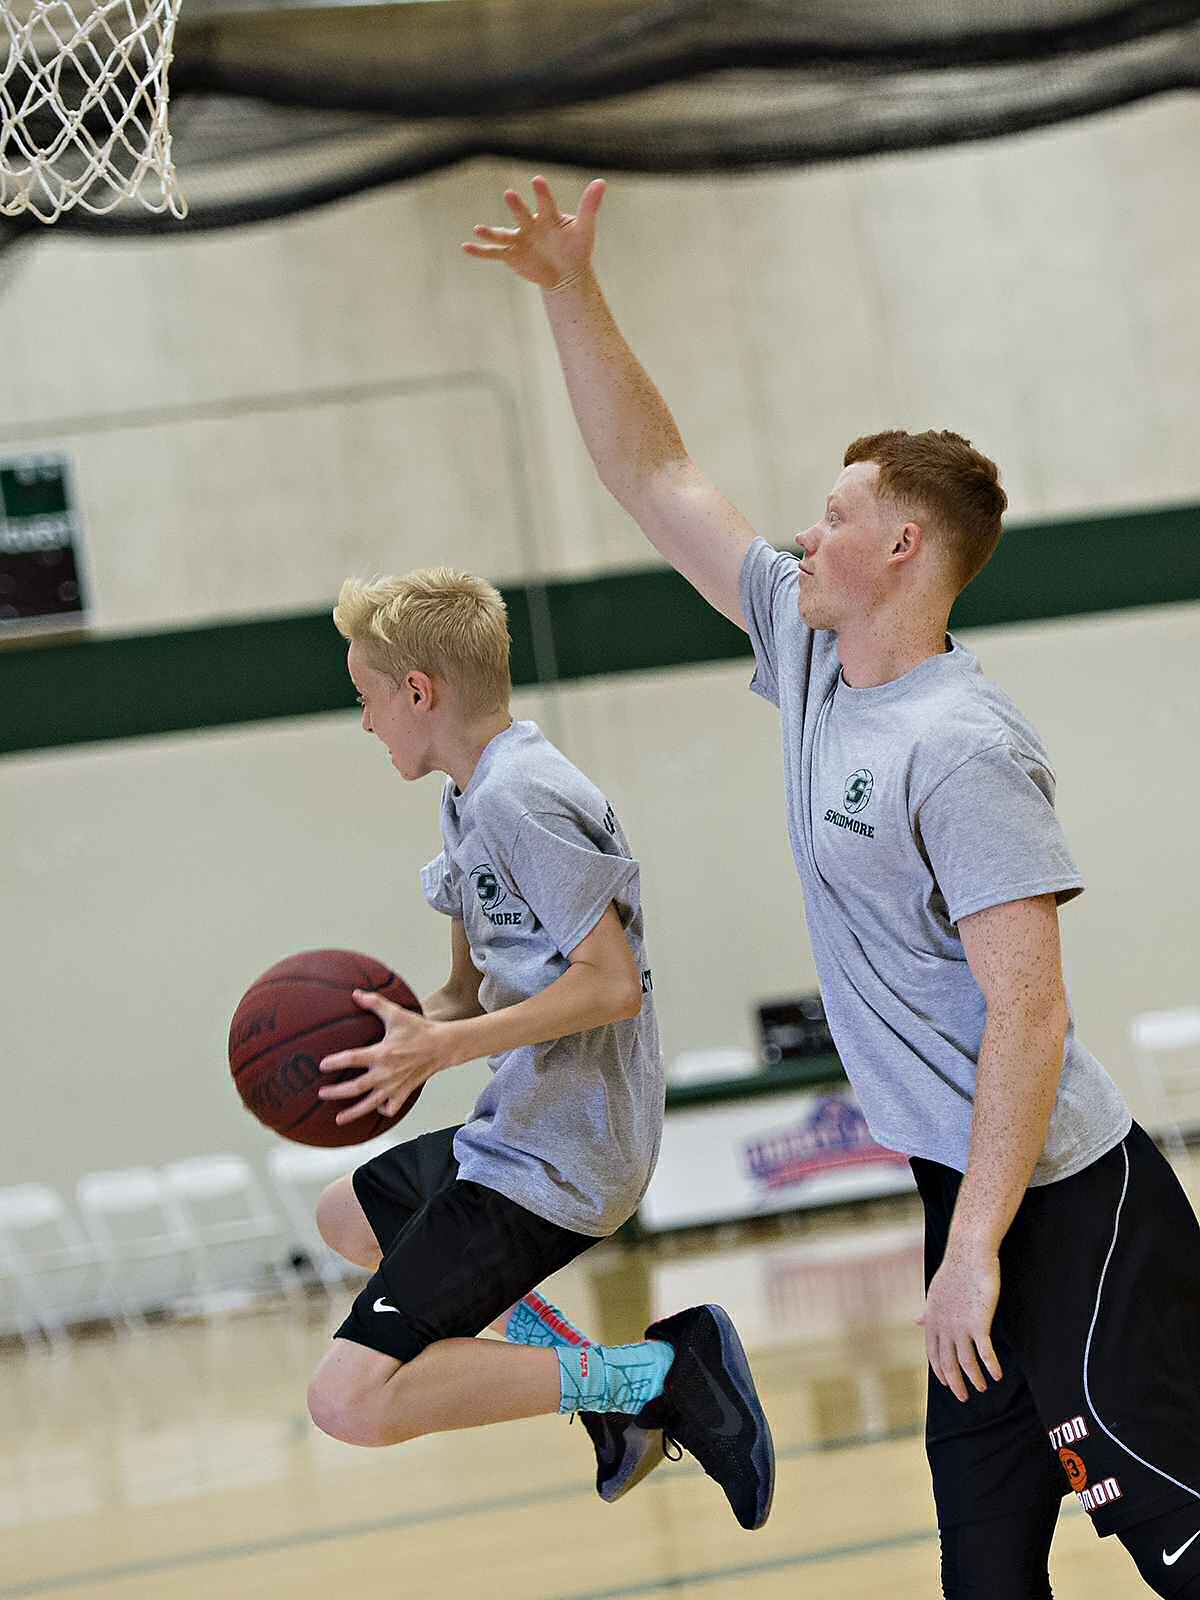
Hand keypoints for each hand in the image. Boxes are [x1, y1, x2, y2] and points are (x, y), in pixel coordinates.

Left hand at [318, 990, 451, 1124]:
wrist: (443, 1045)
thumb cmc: (420, 1030)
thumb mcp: (397, 1014)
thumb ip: (375, 1003)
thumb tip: (356, 994)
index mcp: (382, 1053)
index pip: (352, 1059)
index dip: (335, 1062)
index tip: (322, 1065)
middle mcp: (386, 1073)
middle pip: (356, 1087)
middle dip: (336, 1092)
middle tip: (322, 1093)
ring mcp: (395, 1085)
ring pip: (370, 1104)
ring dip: (353, 1113)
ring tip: (339, 1119)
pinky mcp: (404, 1092)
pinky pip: (391, 1107)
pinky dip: (382, 1110)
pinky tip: (375, 1108)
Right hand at [462, 175, 605, 289]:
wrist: (567, 273)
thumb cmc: (576, 247)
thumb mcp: (584, 229)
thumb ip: (589, 206)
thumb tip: (601, 181)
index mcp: (547, 216)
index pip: (545, 202)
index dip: (542, 193)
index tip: (537, 180)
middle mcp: (530, 224)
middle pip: (522, 214)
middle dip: (516, 206)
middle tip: (509, 194)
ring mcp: (518, 239)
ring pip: (503, 233)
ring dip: (491, 231)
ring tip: (479, 228)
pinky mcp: (511, 254)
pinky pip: (493, 252)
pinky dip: (480, 250)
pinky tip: (466, 247)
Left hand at [919, 1243, 1003, 1402]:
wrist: (969, 1255)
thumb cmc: (954, 1272)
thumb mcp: (935, 1293)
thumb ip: (928, 1312)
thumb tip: (916, 1321)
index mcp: (933, 1319)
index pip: (933, 1353)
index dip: (940, 1370)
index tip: (948, 1383)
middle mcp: (944, 1326)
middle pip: (947, 1363)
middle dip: (955, 1383)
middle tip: (963, 1396)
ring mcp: (960, 1326)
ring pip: (965, 1362)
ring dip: (973, 1378)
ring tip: (981, 1387)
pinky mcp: (979, 1323)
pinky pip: (985, 1353)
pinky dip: (991, 1367)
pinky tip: (997, 1375)